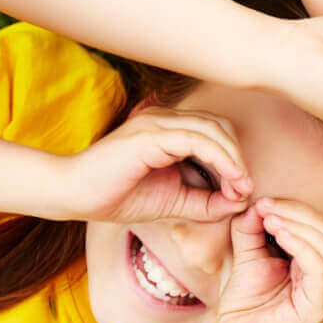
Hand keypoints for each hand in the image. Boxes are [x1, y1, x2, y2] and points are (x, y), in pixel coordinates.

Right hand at [57, 106, 251, 222]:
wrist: (76, 197)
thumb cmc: (119, 197)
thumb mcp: (175, 203)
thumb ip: (207, 202)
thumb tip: (241, 202)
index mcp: (169, 130)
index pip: (216, 133)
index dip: (236, 160)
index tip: (243, 191)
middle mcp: (165, 119)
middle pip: (220, 127)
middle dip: (239, 158)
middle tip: (246, 188)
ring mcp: (157, 122)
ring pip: (213, 129)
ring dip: (234, 159)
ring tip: (242, 186)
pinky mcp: (150, 134)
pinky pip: (196, 140)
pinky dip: (220, 159)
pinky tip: (230, 179)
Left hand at [211, 199, 322, 322]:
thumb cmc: (242, 307)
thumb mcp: (246, 259)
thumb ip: (251, 231)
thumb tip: (256, 204)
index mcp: (314, 268)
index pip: (316, 229)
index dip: (293, 209)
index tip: (263, 202)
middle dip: (296, 213)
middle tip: (266, 205)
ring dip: (298, 226)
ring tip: (270, 218)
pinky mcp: (320, 307)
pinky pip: (318, 268)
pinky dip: (301, 246)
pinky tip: (280, 234)